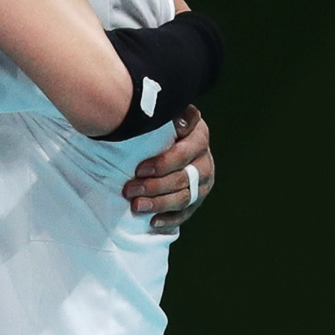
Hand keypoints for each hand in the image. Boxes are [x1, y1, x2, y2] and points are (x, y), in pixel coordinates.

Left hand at [122, 105, 213, 232]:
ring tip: (136, 206)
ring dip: (159, 204)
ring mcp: (203, 182)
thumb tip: (160, 113)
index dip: (162, 163)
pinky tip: (153, 222)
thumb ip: (164, 112)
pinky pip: (186, 213)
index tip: (138, 169)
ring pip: (184, 198)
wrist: (174, 137)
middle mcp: (205, 160)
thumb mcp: (164, 115)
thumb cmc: (162, 124)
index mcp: (198, 136)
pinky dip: (169, 219)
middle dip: (154, 187)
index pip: (183, 153)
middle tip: (129, 190)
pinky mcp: (198, 198)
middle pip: (182, 178)